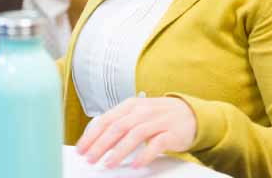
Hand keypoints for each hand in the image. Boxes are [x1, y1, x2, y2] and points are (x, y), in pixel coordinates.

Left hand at [76, 96, 196, 168]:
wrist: (190, 114)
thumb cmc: (158, 116)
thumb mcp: (136, 114)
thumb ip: (118, 124)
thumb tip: (95, 140)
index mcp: (130, 105)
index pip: (106, 120)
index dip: (92, 135)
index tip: (81, 149)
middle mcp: (142, 111)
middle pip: (117, 127)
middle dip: (101, 144)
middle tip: (90, 158)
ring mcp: (157, 121)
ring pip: (134, 134)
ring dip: (119, 151)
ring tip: (109, 163)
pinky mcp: (171, 132)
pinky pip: (156, 144)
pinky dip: (145, 154)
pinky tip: (136, 164)